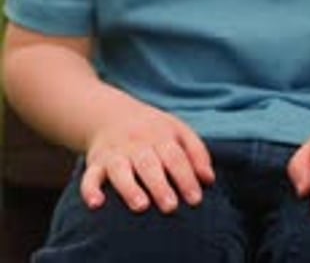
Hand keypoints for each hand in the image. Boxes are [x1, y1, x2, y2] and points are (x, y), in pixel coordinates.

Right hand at [81, 104, 214, 213]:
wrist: (110, 113)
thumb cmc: (152, 129)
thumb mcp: (177, 130)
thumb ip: (196, 152)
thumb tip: (209, 180)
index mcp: (160, 135)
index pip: (175, 156)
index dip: (186, 177)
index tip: (195, 199)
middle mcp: (137, 143)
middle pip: (149, 164)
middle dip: (159, 185)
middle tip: (170, 206)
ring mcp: (115, 153)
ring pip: (120, 170)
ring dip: (129, 188)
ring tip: (141, 206)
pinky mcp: (95, 163)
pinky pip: (89, 176)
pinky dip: (90, 190)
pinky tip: (96, 204)